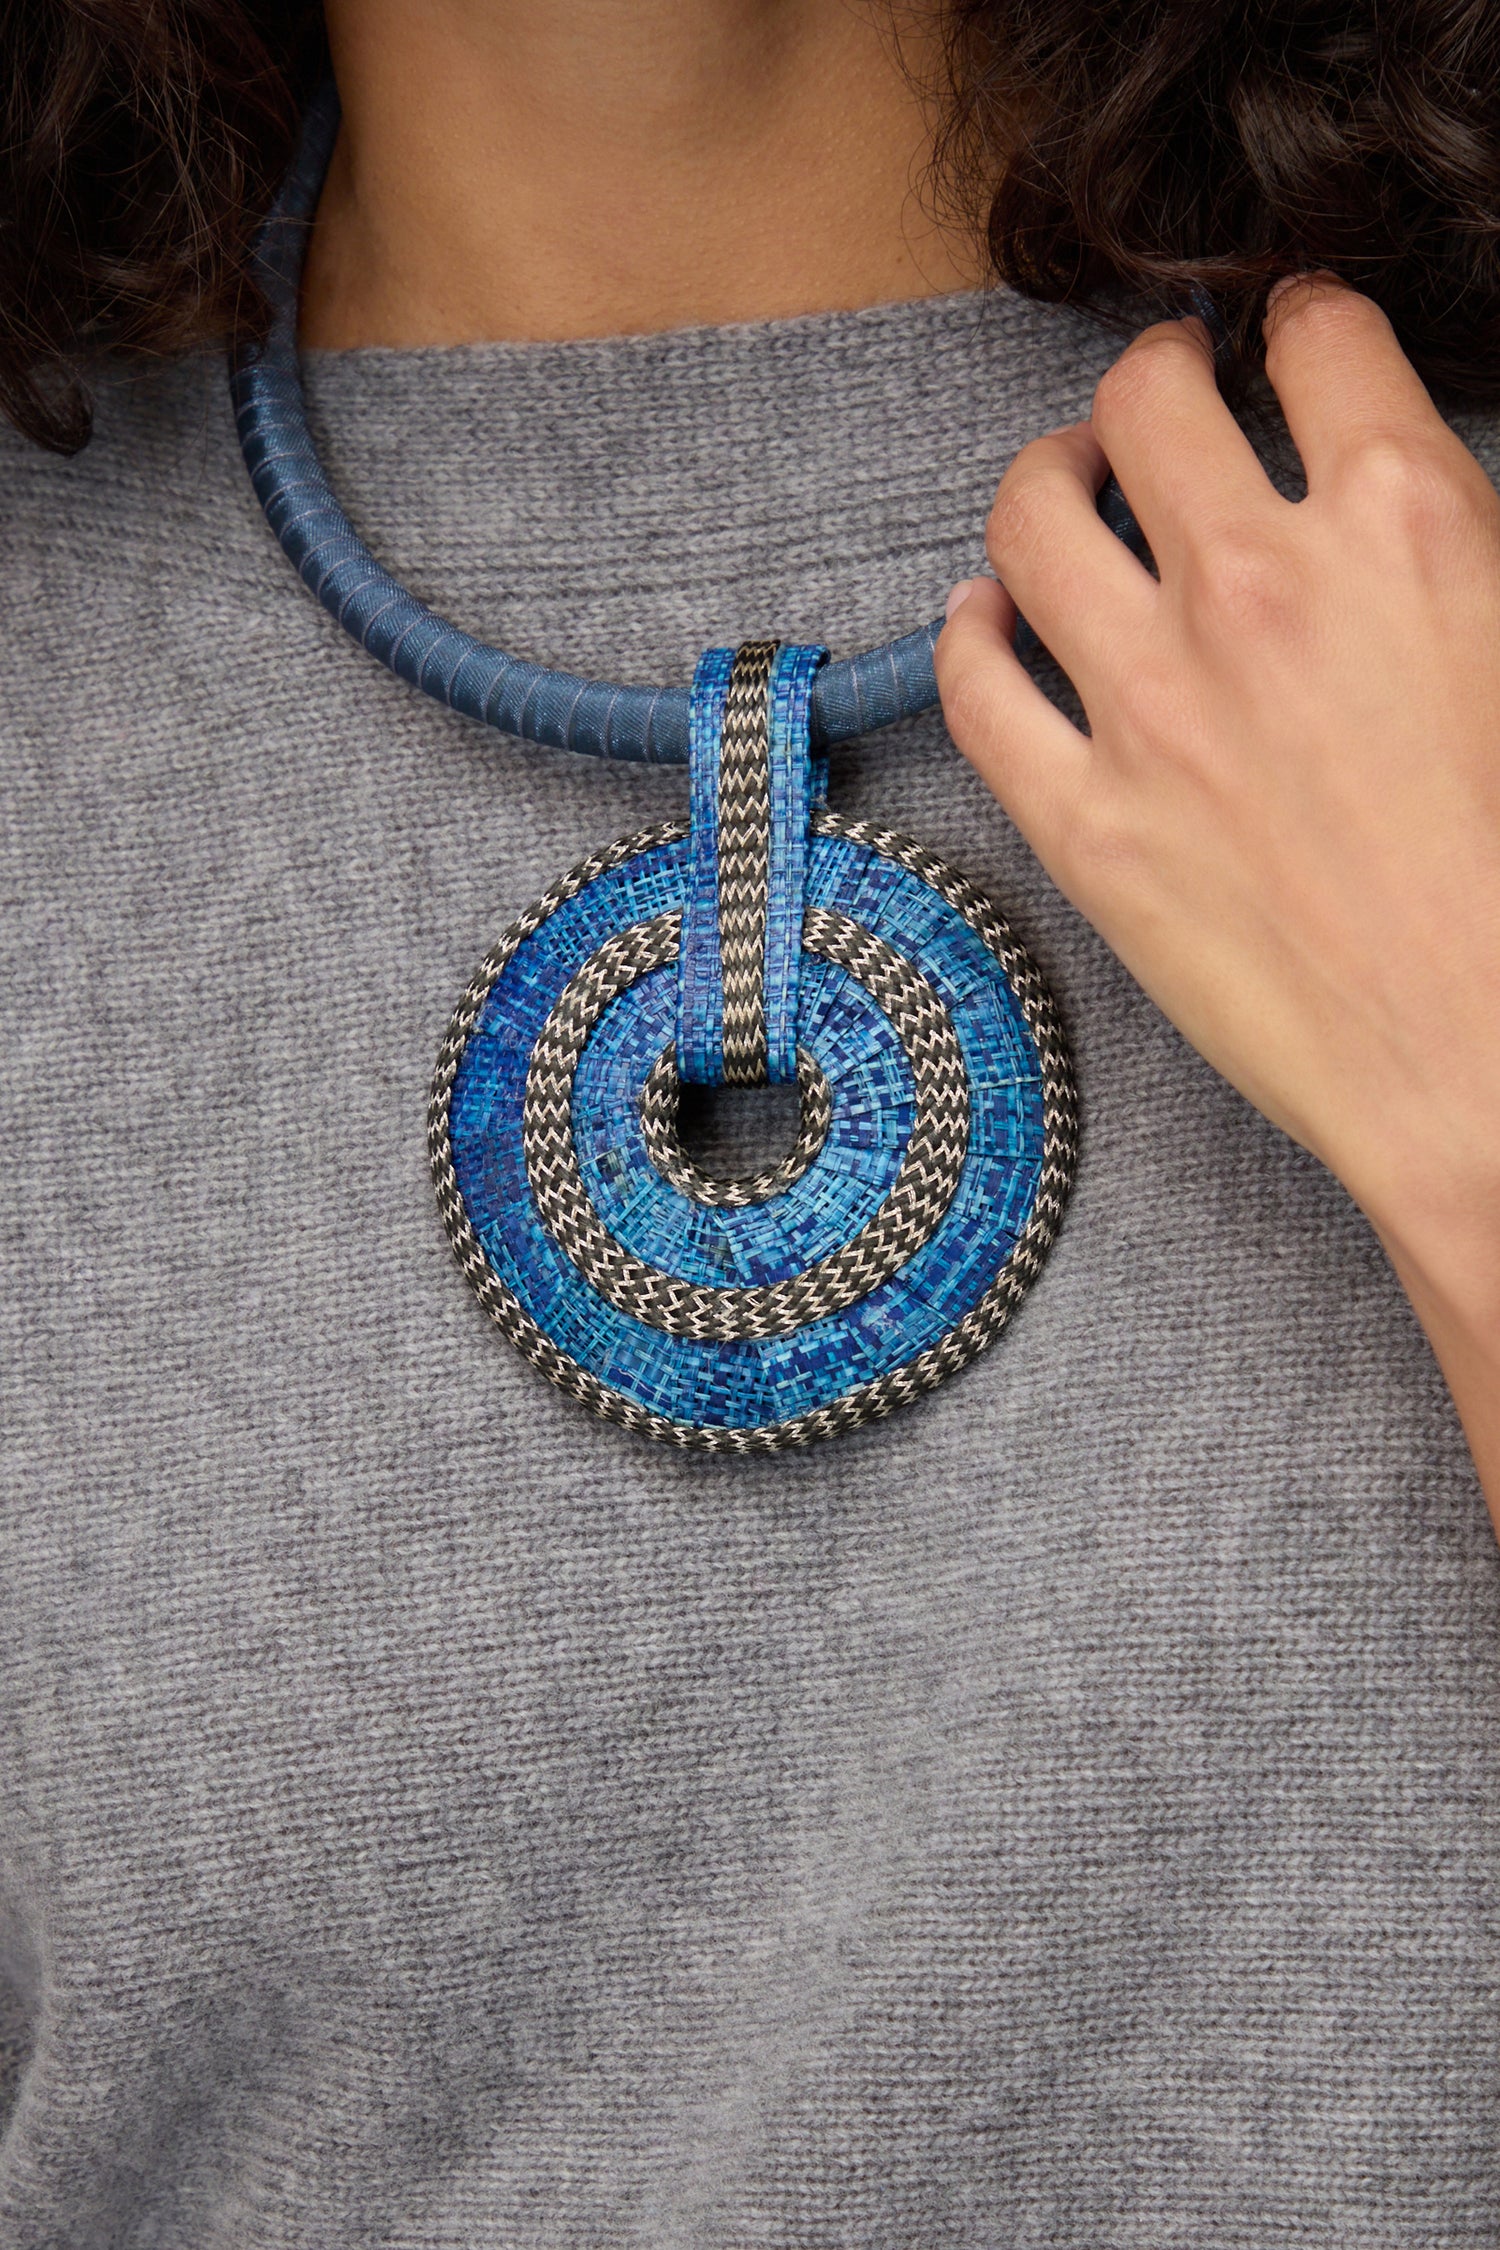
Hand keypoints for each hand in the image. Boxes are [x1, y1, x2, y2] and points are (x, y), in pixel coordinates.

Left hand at [937, 278, 1499, 1511]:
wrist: (1480, 1061)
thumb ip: (1441, 546)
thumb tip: (1389, 495)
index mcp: (1403, 526)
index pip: (1317, 338)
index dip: (1295, 322)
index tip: (1280, 341)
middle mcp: (1257, 589)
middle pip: (1147, 399)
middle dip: (1153, 375)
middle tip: (1159, 400)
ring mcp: (1152, 706)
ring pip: (1031, 519)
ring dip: (1044, 478)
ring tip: (1064, 487)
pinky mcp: (1086, 822)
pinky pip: (975, 687)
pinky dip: (969, 635)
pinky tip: (986, 620)